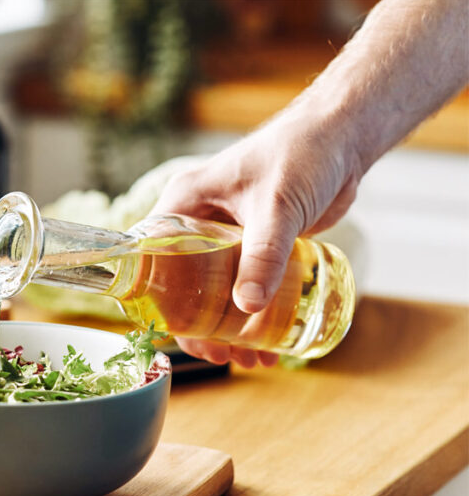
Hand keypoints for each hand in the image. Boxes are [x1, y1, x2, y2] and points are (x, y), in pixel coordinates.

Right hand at [150, 114, 360, 367]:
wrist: (344, 136)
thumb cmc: (302, 153)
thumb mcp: (277, 207)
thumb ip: (263, 255)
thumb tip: (246, 307)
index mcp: (183, 204)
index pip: (151, 259)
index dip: (158, 300)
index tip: (180, 334)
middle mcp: (198, 222)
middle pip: (183, 285)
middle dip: (201, 326)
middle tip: (220, 357)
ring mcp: (227, 236)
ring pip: (216, 292)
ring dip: (231, 328)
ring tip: (251, 358)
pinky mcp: (256, 245)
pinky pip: (246, 286)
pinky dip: (255, 315)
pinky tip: (272, 340)